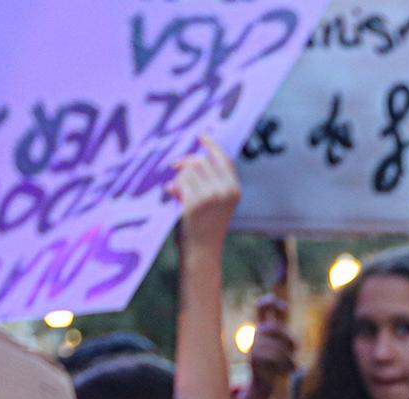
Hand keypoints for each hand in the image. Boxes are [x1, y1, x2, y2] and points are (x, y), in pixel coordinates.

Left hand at [171, 133, 240, 255]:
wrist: (202, 252)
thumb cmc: (206, 227)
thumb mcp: (217, 202)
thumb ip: (210, 181)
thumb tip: (189, 159)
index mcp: (234, 189)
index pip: (223, 159)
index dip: (211, 145)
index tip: (201, 135)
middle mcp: (225, 191)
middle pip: (201, 161)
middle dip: (186, 163)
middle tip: (175, 167)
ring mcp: (211, 196)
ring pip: (188, 171)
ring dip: (179, 178)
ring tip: (179, 194)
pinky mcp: (195, 201)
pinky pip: (180, 182)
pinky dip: (174, 187)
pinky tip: (175, 198)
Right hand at [247, 293, 297, 392]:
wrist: (263, 384)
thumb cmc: (277, 364)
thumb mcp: (283, 347)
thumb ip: (287, 334)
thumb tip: (292, 321)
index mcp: (263, 327)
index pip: (262, 307)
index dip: (272, 302)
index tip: (284, 307)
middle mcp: (256, 333)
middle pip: (275, 327)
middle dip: (289, 339)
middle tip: (295, 349)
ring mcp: (253, 345)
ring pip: (278, 346)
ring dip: (288, 358)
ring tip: (291, 365)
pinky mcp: (253, 358)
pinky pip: (274, 358)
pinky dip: (284, 365)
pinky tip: (286, 371)